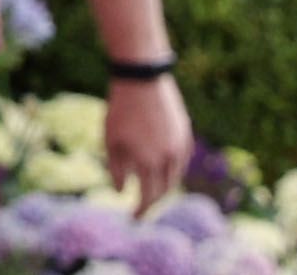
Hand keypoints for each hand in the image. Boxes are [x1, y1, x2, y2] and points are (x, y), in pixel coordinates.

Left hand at [102, 72, 195, 203]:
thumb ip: (116, 169)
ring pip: (175, 177)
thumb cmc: (120, 109)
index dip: (141, 210)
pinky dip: (172, 170)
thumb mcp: (111, 140)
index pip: (148, 197)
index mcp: (148, 162)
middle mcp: (168, 159)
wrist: (142, 78)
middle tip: (142, 207)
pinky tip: (162, 169)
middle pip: (164, 191)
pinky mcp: (185, 134)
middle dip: (152, 202)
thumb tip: (121, 191)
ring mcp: (180, 146)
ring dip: (163, 187)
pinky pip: (181, 161)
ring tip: (151, 189)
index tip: (134, 218)